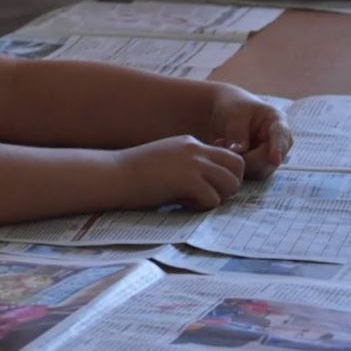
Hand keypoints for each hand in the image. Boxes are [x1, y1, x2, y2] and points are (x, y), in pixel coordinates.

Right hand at [115, 135, 244, 209]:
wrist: (112, 174)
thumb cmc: (133, 174)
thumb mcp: (167, 162)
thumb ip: (188, 167)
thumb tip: (208, 184)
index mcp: (190, 143)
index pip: (227, 156)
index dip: (224, 175)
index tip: (208, 186)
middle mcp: (195, 149)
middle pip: (238, 166)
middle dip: (229, 185)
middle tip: (208, 196)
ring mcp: (193, 163)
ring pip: (231, 183)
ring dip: (217, 197)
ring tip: (194, 201)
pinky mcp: (187, 180)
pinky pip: (213, 199)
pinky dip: (201, 207)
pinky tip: (182, 204)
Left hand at [207, 85, 292, 179]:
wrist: (221, 112)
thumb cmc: (232, 106)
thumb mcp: (233, 115)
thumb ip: (238, 134)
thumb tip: (240, 153)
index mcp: (276, 122)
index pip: (281, 136)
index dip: (279, 149)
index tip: (274, 160)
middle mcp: (277, 142)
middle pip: (269, 160)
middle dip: (248, 158)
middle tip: (226, 146)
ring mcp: (268, 155)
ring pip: (260, 170)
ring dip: (239, 162)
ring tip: (221, 143)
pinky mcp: (257, 166)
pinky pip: (249, 173)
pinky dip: (235, 166)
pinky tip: (222, 148)